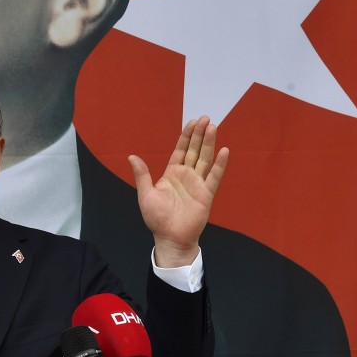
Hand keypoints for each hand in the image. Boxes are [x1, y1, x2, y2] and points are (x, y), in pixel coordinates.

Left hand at [128, 117, 228, 267]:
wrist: (169, 238)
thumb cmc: (156, 218)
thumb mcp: (146, 194)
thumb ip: (142, 175)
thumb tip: (131, 156)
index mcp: (172, 174)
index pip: (181, 150)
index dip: (187, 136)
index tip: (193, 122)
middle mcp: (186, 176)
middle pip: (195, 151)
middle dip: (200, 134)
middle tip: (206, 118)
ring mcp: (198, 184)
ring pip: (205, 159)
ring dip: (210, 144)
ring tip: (214, 127)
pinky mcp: (206, 194)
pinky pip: (214, 177)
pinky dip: (220, 165)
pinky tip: (224, 151)